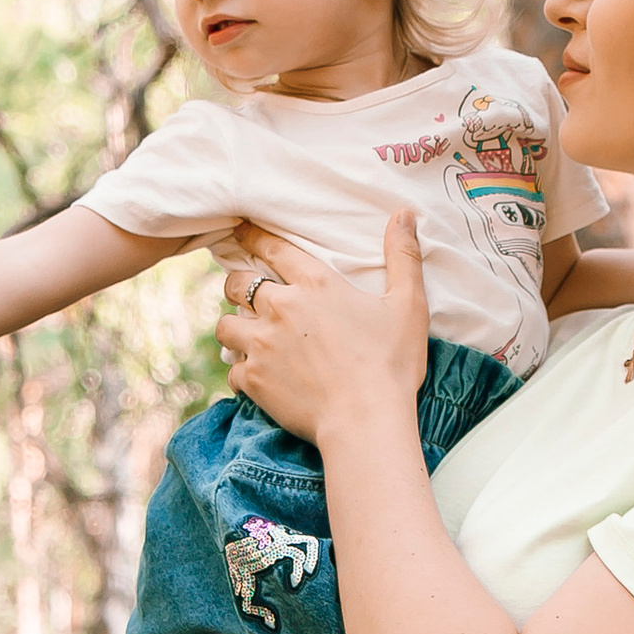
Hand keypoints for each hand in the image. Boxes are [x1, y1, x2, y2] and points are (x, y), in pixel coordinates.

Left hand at [216, 215, 428, 442]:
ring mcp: (262, 344)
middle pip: (237, 283)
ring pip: (225, 324)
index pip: (272, 249)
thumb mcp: (408, 304)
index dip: (252, 237)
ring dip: (234, 326)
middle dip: (238, 284)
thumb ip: (403, 256)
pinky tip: (253, 376)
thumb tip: (404, 213)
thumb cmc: (391, 363)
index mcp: (315, 284)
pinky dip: (240, 371)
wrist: (366, 421)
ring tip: (244, 334)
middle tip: (245, 292)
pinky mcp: (253, 379)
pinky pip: (231, 368)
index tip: (239, 230)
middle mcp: (281, 308)